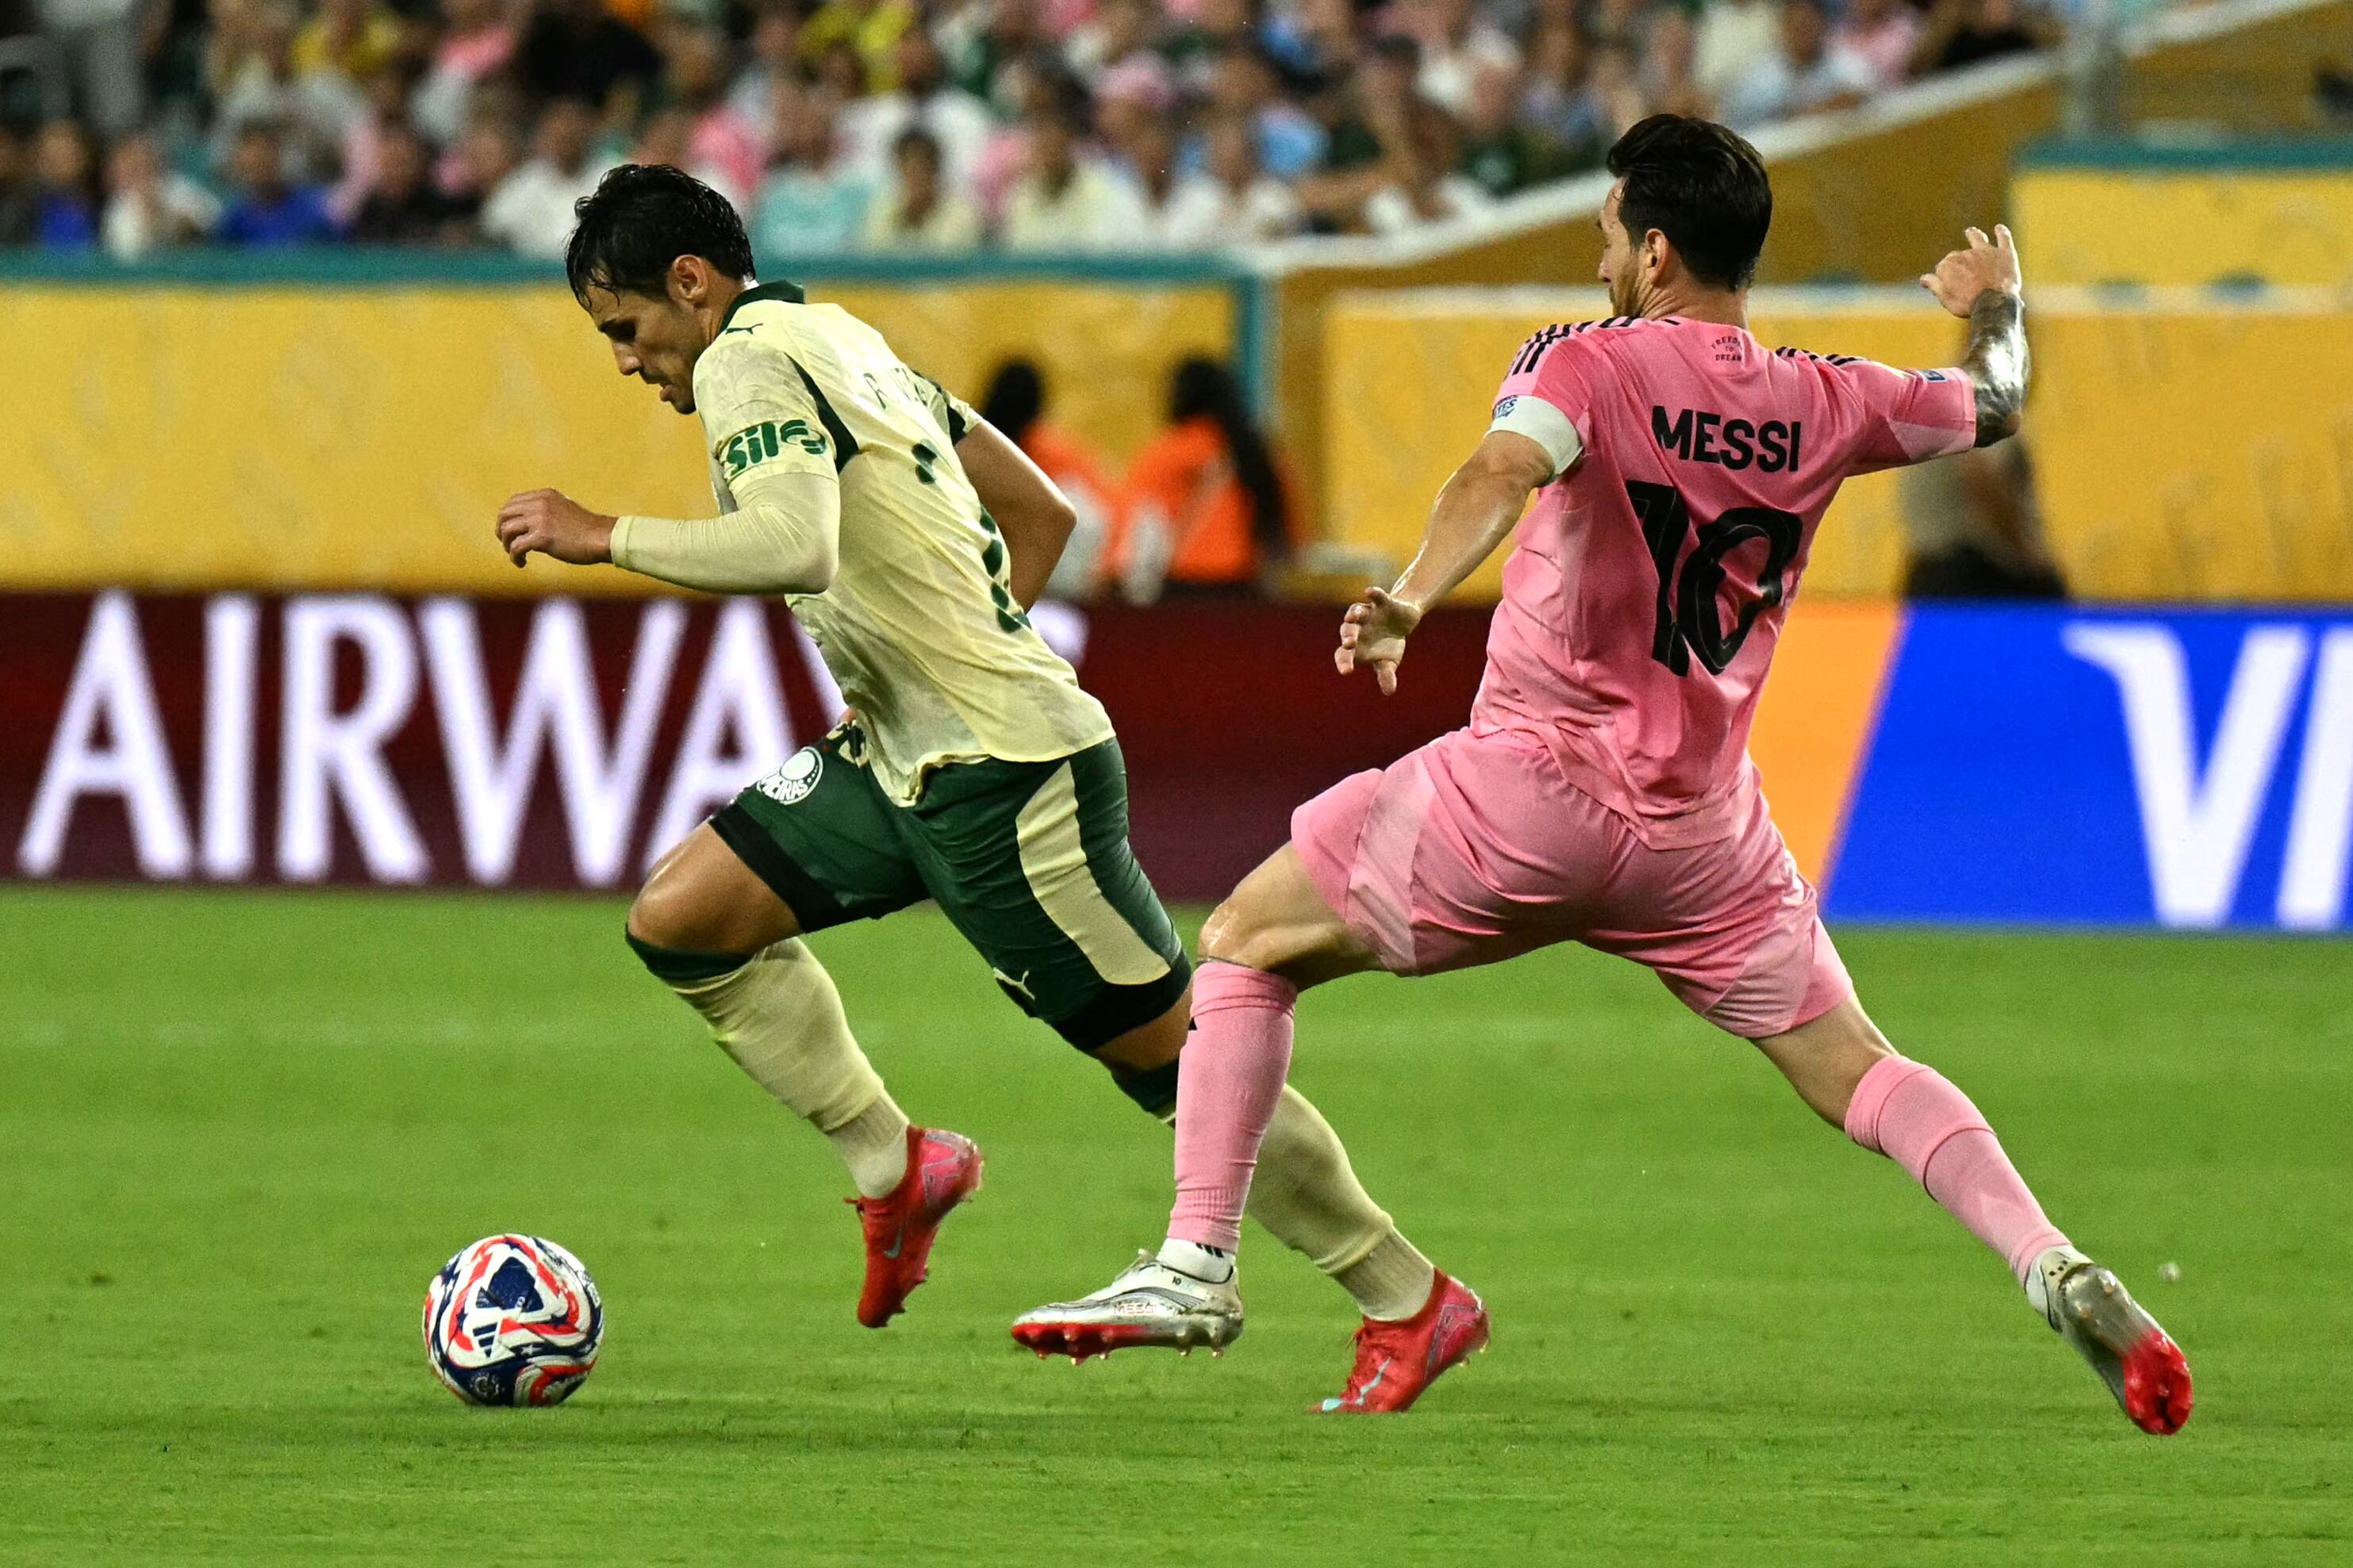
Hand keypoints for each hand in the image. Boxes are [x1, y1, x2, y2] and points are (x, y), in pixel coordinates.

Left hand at [495, 489, 614, 567]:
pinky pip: (517, 547)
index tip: (510, 532)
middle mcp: (539, 504)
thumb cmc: (588, 530)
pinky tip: (522, 563)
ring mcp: (540, 519)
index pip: (512, 502)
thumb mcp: (564, 510)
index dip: (506, 518)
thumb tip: (531, 524)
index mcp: (544, 495)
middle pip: (504, 514)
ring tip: (516, 555)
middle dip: (501, 531)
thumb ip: (547, 511)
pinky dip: (515, 557)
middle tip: (507, 544)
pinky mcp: (542, 537)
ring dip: (507, 545)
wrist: (603, 538)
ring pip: (507, 530)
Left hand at [1335, 585, 1422, 695]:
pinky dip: (1374, 593)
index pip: (1343, 654)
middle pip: (1347, 631)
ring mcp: (1368, 613)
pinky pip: (1376, 596)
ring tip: (1352, 618)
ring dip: (1353, 615)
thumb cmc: (1389, 644)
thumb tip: (1389, 692)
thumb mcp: (1389, 662)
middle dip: (1347, 637)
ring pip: (1356, 612)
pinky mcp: (1382, 602)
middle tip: (1349, 644)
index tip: (1347, 672)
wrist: (1403, 620)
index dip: (1343, 661)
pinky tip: (1369, 591)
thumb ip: (1386, 674)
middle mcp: (1357, 628)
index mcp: (1355, 646)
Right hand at [1921, 224, 2021, 317]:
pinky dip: (2001, 233)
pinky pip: (2004, 238)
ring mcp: (1986, 251)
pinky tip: (1999, 228)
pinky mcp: (2004, 253)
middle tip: (1963, 274)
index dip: (1945, 275)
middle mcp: (1965, 254)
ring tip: (1971, 231)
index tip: (1948, 284)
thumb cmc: (1968, 304)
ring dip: (1973, 234)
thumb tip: (1923, 278)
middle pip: (1959, 255)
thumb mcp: (1946, 298)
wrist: (1994, 304)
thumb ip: (1934, 285)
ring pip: (1978, 238)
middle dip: (1958, 261)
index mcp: (1948, 265)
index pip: (1943, 267)